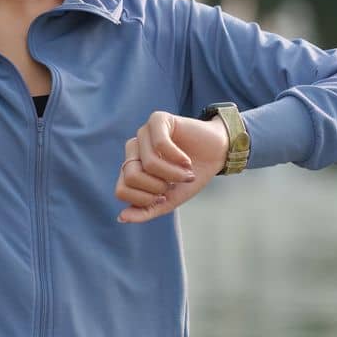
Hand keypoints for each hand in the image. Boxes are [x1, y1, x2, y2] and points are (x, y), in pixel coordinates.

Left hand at [115, 110, 231, 223]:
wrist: (215, 155)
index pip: (121, 190)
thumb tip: (121, 217)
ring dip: (173, 174)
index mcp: (130, 168)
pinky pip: (161, 144)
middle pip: (132, 176)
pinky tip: (187, 161)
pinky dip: (177, 158)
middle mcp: (132, 150)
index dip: (146, 199)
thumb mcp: (169, 201)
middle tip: (175, 184)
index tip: (165, 196)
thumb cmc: (189, 177)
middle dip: (158, 187)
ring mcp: (144, 133)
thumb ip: (146, 210)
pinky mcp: (158, 119)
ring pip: (148, 162)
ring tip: (187, 173)